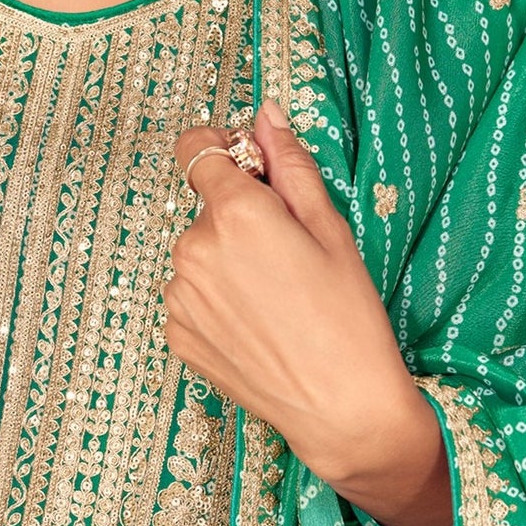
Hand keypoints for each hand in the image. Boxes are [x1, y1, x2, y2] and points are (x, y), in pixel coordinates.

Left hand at [163, 100, 453, 525]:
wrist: (343, 410)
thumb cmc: (348, 317)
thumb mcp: (330, 228)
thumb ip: (290, 164)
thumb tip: (266, 115)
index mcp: (234, 213)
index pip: (195, 149)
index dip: (221, 149)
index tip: (245, 164)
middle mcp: (194, 249)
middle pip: (206, 207)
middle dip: (239, 216)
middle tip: (288, 254)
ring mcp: (180, 295)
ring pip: (199, 253)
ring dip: (226, 260)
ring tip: (276, 299)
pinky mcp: (177, 334)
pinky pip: (191, 296)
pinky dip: (216, 300)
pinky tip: (258, 325)